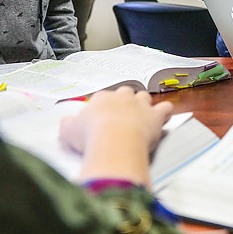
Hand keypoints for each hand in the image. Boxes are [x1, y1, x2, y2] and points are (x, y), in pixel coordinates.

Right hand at [60, 87, 174, 185]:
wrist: (114, 140)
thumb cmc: (91, 136)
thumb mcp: (68, 131)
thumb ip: (68, 125)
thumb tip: (67, 124)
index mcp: (101, 98)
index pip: (102, 98)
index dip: (103, 108)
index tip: (101, 118)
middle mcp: (122, 97)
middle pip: (125, 93)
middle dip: (124, 101)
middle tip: (121, 115)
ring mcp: (140, 105)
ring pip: (144, 97)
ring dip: (144, 104)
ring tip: (141, 114)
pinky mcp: (155, 116)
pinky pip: (165, 108)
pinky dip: (166, 112)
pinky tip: (164, 116)